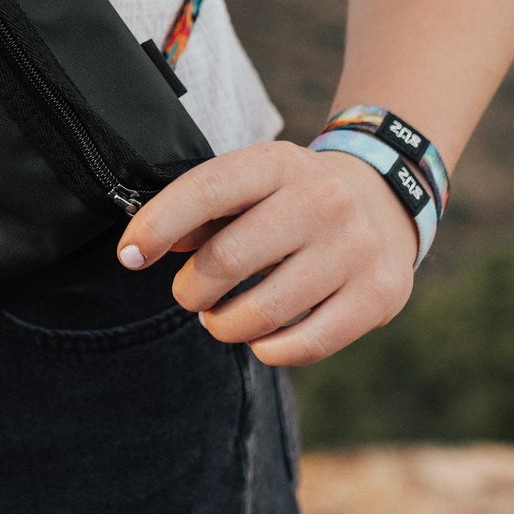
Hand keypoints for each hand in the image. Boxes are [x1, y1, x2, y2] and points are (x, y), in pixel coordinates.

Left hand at [114, 139, 417, 365]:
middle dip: (191, 289)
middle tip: (189, 296)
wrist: (386, 195)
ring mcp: (354, 248)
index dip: (158, 225)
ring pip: (264, 311)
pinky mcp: (378, 296)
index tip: (128, 256)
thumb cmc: (292, 195)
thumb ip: (201, 211)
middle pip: (228, 259)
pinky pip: (308, 344)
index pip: (205, 191)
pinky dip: (269, 350)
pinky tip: (259, 340)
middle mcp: (320, 201)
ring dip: (224, 325)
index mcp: (277, 163)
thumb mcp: (251, 181)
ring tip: (218, 319)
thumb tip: (145, 245)